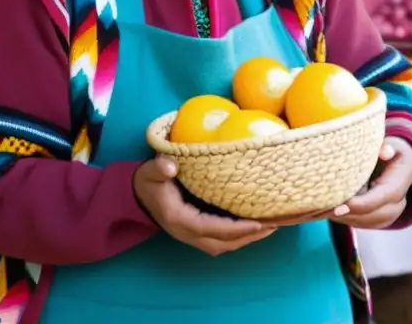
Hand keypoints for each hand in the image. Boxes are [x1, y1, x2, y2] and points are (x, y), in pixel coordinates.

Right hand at [133, 156, 275, 254]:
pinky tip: (253, 227)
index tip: (259, 222)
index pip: (212, 228)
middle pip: (223, 243)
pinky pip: (220, 242)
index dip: (236, 228)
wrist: (136, 195)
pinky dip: (238, 237)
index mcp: (179, 219)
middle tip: (274, 224)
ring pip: (224, 245)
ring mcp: (191, 237)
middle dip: (249, 236)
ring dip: (246, 239)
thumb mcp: (150, 172)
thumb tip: (171, 165)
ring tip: (269, 227)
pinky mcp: (195, 234)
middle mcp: (186, 233)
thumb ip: (159, 168)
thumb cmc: (147, 182)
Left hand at [330, 137, 411, 229]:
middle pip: (372, 214)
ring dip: (343, 217)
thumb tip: (384, 152)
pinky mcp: (379, 220)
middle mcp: (398, 203)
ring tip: (320, 208)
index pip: (382, 198)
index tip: (339, 207)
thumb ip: (387, 147)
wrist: (402, 166)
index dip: (360, 204)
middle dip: (347, 214)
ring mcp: (389, 214)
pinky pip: (361, 223)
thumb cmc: (392, 151)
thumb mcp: (393, 144)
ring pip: (365, 222)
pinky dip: (344, 218)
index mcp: (399, 183)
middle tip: (321, 209)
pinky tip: (326, 209)